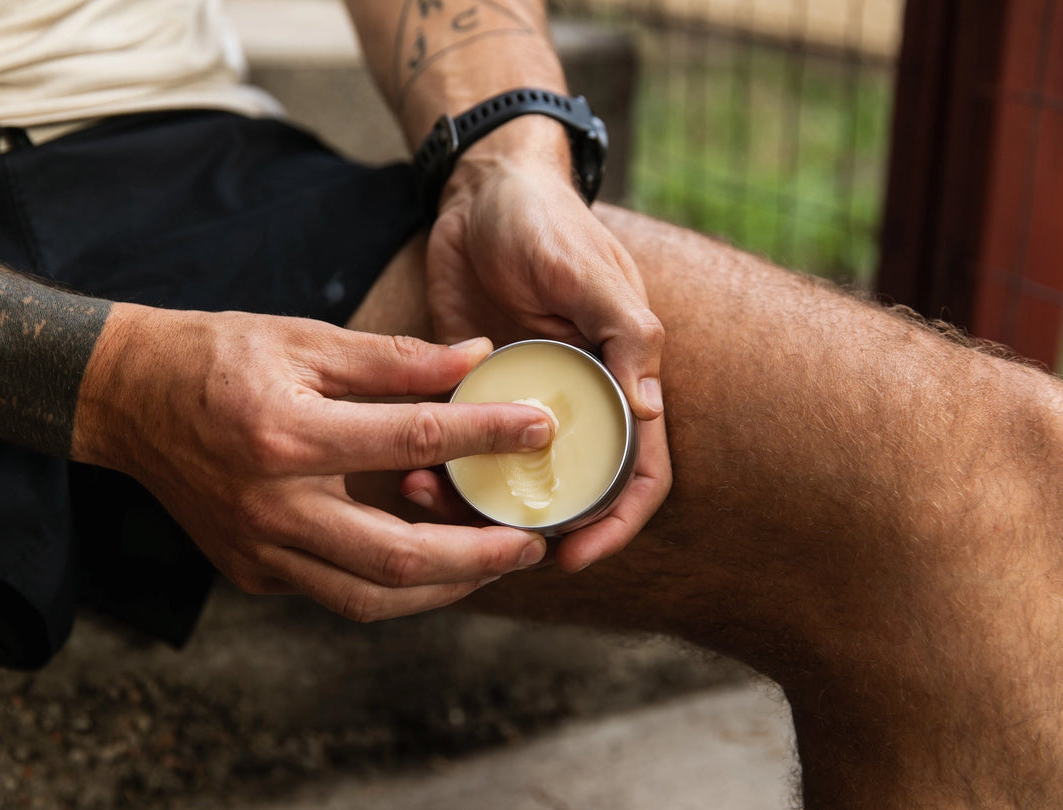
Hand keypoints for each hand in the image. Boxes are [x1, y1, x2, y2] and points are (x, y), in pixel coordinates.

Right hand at [74, 306, 556, 620]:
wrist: (127, 398)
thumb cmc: (217, 357)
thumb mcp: (306, 340)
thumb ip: (396, 359)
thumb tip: (477, 358)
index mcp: (285, 435)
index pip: (413, 441)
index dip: (486, 434)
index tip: (539, 428)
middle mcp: (270, 507)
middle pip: (398, 558)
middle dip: (480, 556)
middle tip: (533, 541)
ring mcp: (257, 550)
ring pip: (370, 597)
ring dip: (445, 587)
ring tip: (495, 561)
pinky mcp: (252, 572)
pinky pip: (338, 592)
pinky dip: (394, 584)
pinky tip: (433, 561)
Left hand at [424, 131, 670, 568]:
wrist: (478, 190)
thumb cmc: (547, 223)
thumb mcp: (590, 272)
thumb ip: (626, 334)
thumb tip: (650, 413)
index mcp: (618, 381)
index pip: (636, 471)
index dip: (616, 520)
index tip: (575, 553)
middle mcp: (572, 402)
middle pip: (565, 488)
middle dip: (533, 525)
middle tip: (489, 546)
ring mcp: (518, 400)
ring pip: (505, 477)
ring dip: (476, 502)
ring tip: (433, 500)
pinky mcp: (467, 389)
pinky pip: (458, 445)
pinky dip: (440, 467)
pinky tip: (412, 473)